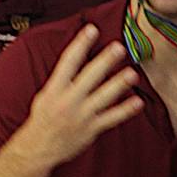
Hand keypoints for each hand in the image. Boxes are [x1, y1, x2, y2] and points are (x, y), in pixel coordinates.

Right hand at [16, 26, 143, 168]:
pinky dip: (125, 110)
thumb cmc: (44, 118)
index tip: (91, 30)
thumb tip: (78, 56)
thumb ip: (63, 78)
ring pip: (104, 97)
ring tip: (132, 74)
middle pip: (89, 76)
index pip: (68, 61)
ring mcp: (81, 115)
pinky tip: (138, 102)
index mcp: (55, 89)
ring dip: (119, 84)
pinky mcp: (92, 128)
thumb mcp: (46, 94)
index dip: (80, 44)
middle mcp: (69, 100)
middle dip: (105, 61)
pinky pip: (112, 118)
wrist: (38, 147)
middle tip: (118, 48)